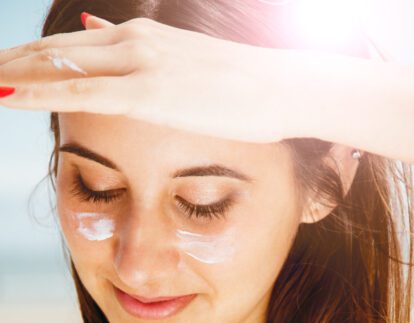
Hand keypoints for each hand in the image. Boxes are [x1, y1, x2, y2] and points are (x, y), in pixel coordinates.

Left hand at [0, 13, 297, 142]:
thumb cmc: (244, 88)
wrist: (282, 88)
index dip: (27, 58)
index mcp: (140, 38)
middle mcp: (131, 41)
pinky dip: (36, 91)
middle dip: (9, 63)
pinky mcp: (146, 92)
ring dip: (11, 75)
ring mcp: (137, 63)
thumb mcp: (186, 66)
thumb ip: (136, 53)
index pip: (68, 46)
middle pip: (51, 49)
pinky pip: (78, 91)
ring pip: (55, 65)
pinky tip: (4, 94)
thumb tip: (95, 34)